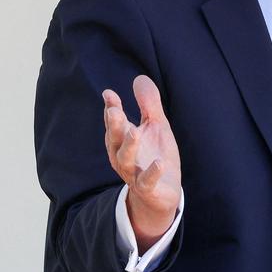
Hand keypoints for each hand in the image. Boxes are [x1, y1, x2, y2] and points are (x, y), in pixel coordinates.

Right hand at [103, 75, 182, 252]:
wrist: (162, 194)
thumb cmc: (155, 155)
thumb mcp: (155, 127)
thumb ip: (148, 105)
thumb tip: (139, 78)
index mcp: (123, 139)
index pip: (114, 122)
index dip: (111, 108)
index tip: (109, 94)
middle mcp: (123, 156)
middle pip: (115, 139)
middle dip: (114, 125)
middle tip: (114, 110)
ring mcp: (134, 172)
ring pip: (125, 159)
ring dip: (129, 146)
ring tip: (134, 131)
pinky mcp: (148, 188)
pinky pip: (147, 181)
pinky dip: (152, 173)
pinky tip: (159, 163)